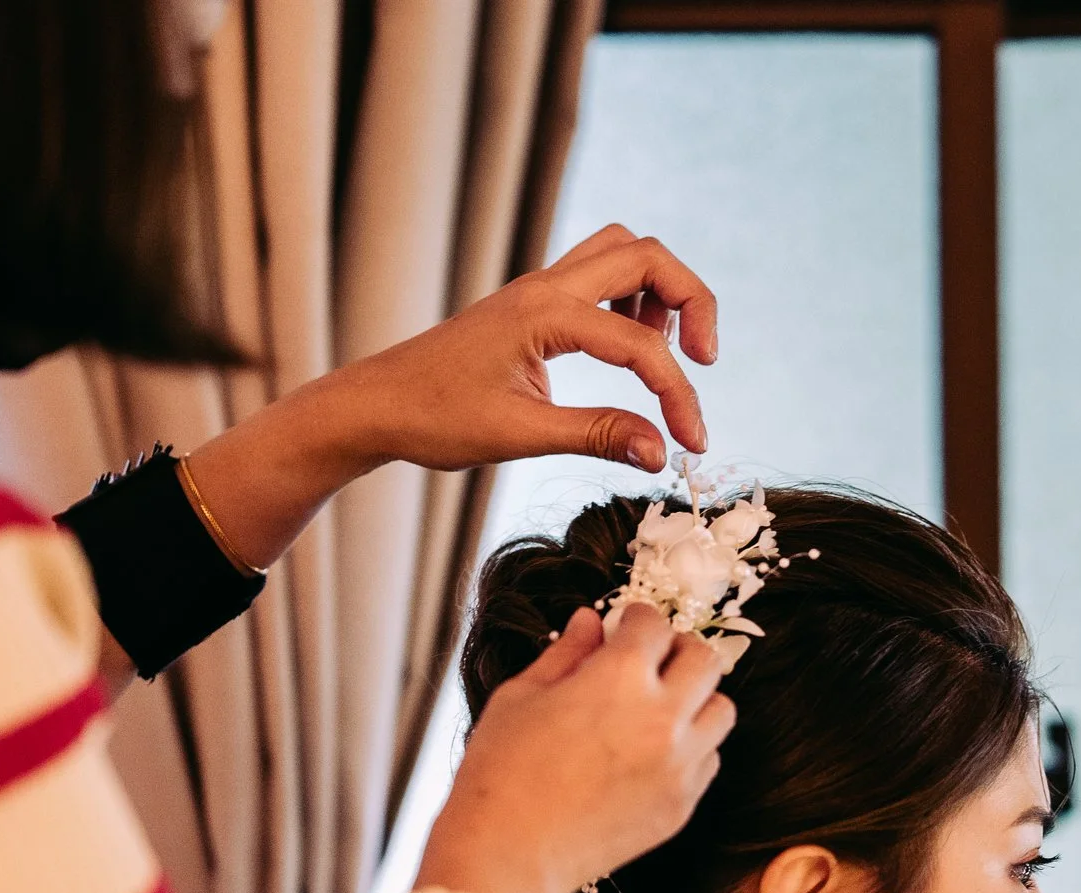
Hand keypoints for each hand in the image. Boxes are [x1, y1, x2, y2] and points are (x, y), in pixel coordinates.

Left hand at [178, 226, 716, 569]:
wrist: (375, 405)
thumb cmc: (434, 419)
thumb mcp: (520, 436)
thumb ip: (597, 436)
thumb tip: (660, 454)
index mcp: (544, 315)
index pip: (640, 345)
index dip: (678, 395)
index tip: (690, 443)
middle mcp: (545, 287)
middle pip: (648, 255)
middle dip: (693, 302)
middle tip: (704, 363)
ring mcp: (538, 289)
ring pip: (623, 249)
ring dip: (660, 290)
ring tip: (665, 350)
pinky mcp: (533, 303)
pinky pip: (598, 270)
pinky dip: (630, 296)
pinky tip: (626, 346)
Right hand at [416, 603, 735, 892]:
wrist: (509, 854)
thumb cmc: (501, 773)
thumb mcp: (522, 696)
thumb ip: (566, 654)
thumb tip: (590, 622)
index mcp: (620, 678)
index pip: (654, 626)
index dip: (638, 618)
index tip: (627, 625)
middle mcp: (662, 718)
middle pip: (706, 661)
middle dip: (678, 650)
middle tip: (652, 658)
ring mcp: (680, 765)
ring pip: (721, 711)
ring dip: (696, 699)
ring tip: (660, 706)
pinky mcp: (682, 805)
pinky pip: (709, 759)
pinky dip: (692, 747)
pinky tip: (655, 751)